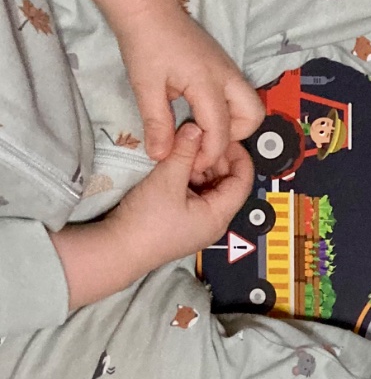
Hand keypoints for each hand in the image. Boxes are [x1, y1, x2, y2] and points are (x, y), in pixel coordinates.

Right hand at [53, 124, 254, 311]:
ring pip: (209, 187)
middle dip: (216, 159)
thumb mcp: (167, 180)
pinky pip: (195, 194)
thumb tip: (196, 128)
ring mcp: (199, 223)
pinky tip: (176, 165)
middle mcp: (214, 222)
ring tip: (185, 148)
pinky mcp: (183, 221)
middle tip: (199, 138)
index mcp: (219, 216)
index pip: (242, 181)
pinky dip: (189, 178)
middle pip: (227, 184)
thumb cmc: (146, 222)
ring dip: (200, 167)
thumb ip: (184, 152)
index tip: (225, 135)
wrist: (119, 250)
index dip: (238, 156)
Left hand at [115, 5, 265, 182]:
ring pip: (251, 105)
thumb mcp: (145, 86)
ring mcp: (229, 69)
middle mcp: (227, 77)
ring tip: (203, 126)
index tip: (190, 163)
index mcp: (208, 83)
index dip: (208, 154)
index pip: (220, 131)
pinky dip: (228, 110)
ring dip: (234, 123)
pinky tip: (199, 110)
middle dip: (233, 136)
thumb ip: (156, 124)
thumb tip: (161, 156)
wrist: (147, 7)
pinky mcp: (224, 66)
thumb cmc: (144, 43)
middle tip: (204, 139)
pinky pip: (238, 95)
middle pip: (253, 117)